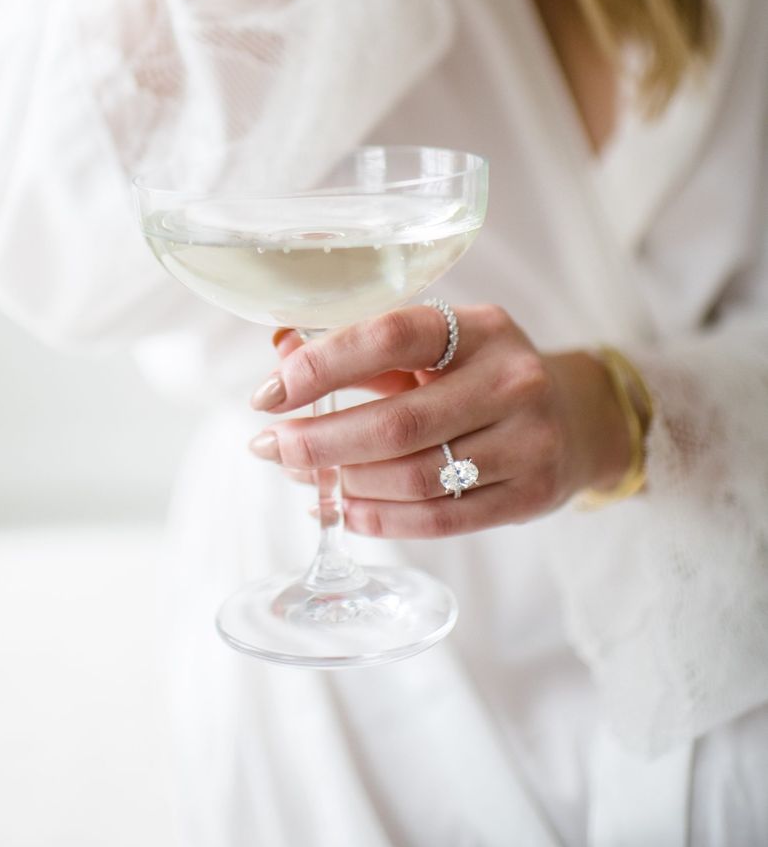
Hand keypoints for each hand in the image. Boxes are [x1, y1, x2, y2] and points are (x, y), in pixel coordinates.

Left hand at [247, 304, 631, 537]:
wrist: (578, 418)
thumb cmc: (483, 374)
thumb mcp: (436, 344)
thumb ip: (362, 349)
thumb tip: (281, 353)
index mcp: (480, 327)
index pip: (392, 336)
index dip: (323, 365)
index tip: (269, 392)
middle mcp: (512, 380)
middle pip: (397, 423)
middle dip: (318, 441)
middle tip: (269, 447)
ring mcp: (528, 441)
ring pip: (414, 477)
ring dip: (343, 483)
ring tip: (301, 475)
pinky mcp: (531, 495)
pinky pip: (440, 518)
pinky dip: (379, 518)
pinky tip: (341, 509)